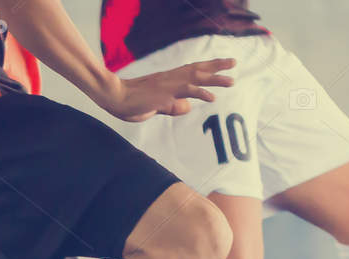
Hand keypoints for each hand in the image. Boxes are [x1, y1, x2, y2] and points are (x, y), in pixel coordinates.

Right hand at [97, 58, 235, 121]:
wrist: (114, 97)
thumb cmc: (131, 102)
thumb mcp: (156, 107)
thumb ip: (171, 106)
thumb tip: (187, 107)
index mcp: (168, 80)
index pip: (192, 70)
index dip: (207, 68)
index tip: (221, 66)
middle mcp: (170, 78)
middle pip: (198, 69)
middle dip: (217, 66)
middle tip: (234, 62)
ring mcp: (168, 85)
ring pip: (196, 78)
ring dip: (215, 78)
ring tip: (232, 80)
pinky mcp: (165, 93)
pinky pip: (186, 91)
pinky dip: (201, 92)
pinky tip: (213, 97)